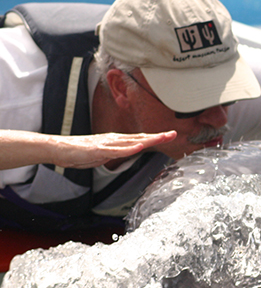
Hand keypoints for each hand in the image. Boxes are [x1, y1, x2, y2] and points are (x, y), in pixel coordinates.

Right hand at [52, 131, 176, 168]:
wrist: (59, 149)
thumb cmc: (80, 152)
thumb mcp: (105, 154)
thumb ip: (118, 153)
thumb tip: (128, 153)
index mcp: (117, 140)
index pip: (140, 138)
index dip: (156, 137)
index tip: (170, 135)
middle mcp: (114, 139)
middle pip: (140, 137)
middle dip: (157, 136)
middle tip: (173, 134)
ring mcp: (107, 143)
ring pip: (131, 141)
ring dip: (148, 139)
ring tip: (162, 138)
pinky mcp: (98, 150)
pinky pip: (116, 150)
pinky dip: (128, 149)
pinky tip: (138, 147)